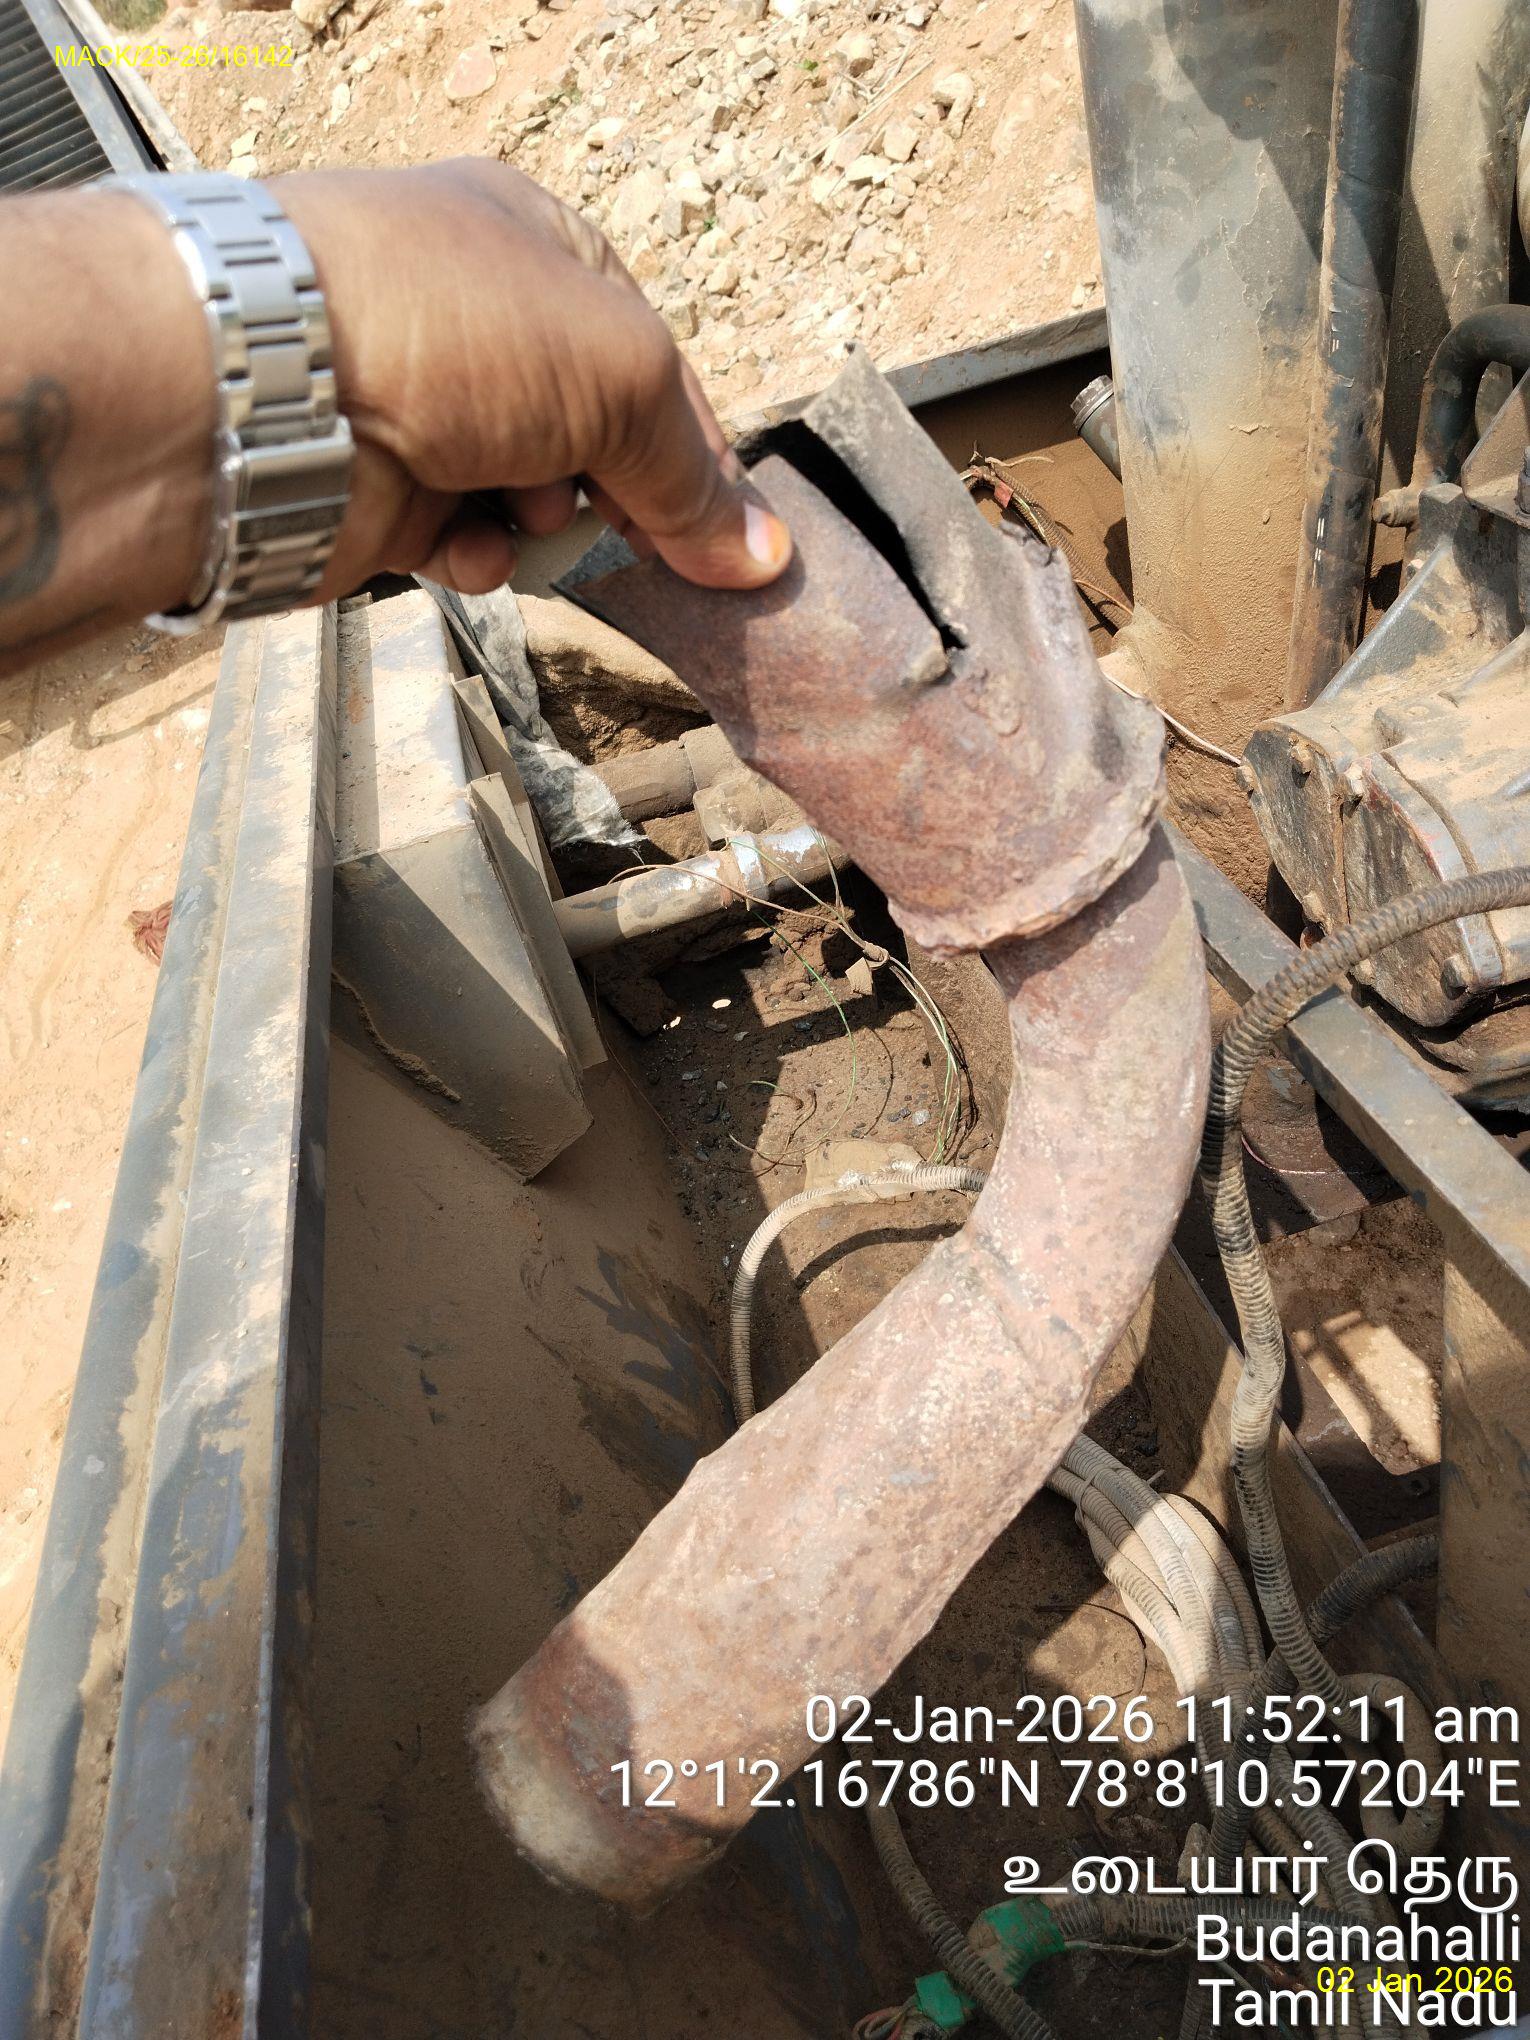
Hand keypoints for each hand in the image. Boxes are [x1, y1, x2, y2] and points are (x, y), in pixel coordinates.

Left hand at [277, 159, 791, 598]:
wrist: (273, 386)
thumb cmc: (452, 328)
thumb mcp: (619, 375)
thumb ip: (693, 473)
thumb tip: (758, 557)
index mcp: (542, 249)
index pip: (653, 364)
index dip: (700, 454)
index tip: (735, 541)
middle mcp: (483, 323)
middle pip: (598, 439)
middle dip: (621, 496)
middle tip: (636, 534)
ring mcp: (428, 409)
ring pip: (534, 501)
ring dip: (544, 526)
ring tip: (520, 510)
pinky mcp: (382, 492)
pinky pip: (466, 547)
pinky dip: (477, 559)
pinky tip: (462, 548)